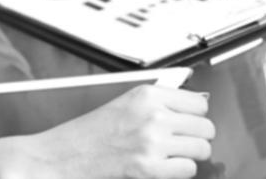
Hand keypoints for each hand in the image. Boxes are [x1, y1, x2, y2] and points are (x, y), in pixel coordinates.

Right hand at [0, 85, 212, 178]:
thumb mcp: (124, 103)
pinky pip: (188, 169)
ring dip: (191, 155)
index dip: (195, 116)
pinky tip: (166, 168)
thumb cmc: (87, 133)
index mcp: (147, 95)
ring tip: (175, 156)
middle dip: (197, 137)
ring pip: (202, 149)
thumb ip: (159, 102)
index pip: (199, 102)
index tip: (189, 123)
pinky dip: (181, 171)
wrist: (59, 157)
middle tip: (183, 142)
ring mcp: (152, 142)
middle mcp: (153, 115)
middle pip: (206, 126)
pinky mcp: (149, 168)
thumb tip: (198, 103)